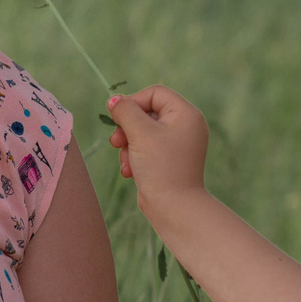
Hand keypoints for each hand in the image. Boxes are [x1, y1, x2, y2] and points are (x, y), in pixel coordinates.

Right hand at [105, 86, 209, 205]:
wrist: (174, 207)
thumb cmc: (161, 167)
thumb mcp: (140, 133)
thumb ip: (126, 111)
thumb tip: (114, 100)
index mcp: (186, 114)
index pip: (155, 93)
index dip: (134, 102)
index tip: (118, 118)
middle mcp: (186, 126)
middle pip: (147, 113)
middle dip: (128, 128)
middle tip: (116, 142)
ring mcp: (178, 144)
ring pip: (143, 132)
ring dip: (129, 145)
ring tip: (126, 162)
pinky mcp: (169, 160)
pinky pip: (147, 149)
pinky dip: (135, 157)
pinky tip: (130, 172)